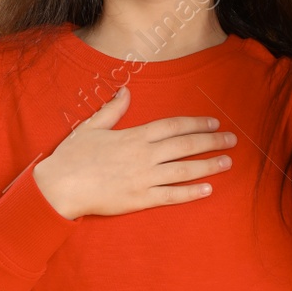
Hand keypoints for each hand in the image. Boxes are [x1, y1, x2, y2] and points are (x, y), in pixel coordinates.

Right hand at [33, 86, 236, 219]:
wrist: (59, 187)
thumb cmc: (72, 156)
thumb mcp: (91, 126)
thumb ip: (113, 110)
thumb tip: (125, 91)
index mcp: (134, 136)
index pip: (173, 126)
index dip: (196, 123)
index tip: (213, 122)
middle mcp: (144, 156)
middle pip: (185, 145)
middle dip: (211, 141)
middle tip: (232, 140)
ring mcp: (144, 179)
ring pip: (184, 170)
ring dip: (208, 165)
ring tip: (227, 162)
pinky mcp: (140, 200)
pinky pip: (171, 196)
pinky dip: (191, 192)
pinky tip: (208, 189)